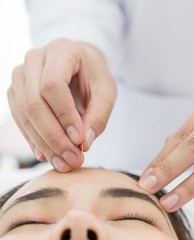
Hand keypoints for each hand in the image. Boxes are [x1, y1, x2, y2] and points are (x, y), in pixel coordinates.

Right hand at [7, 38, 115, 171]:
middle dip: (54, 136)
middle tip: (72, 160)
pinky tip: (47, 155)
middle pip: (34, 102)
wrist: (79, 64)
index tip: (79, 140)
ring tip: (63, 163)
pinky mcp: (15, 91)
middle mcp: (35, 58)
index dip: (64, 115)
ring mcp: (20, 74)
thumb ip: (98, 116)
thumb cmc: (94, 76)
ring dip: (43, 142)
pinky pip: (19, 118)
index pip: (53, 85)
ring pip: (24, 113)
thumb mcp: (106, 92)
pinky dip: (33, 139)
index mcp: (61, 50)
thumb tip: (84, 144)